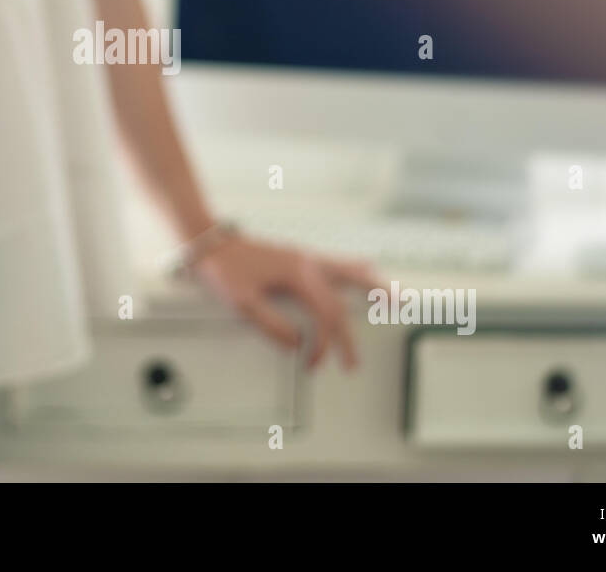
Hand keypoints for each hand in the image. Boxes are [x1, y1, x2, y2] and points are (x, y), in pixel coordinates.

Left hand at [191, 232, 380, 370]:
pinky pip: (335, 264)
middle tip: (353, 363)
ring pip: (348, 274)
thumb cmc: (223, 269)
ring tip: (396, 297)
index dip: (322, 345)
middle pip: (340, 302)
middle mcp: (307, 264)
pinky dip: (353, 269)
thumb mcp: (242, 303)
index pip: (324, 316)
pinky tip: (364, 266)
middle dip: (347, 336)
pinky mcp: (297, 257)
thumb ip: (272, 326)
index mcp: (299, 275)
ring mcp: (304, 258)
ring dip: (372, 288)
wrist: (209, 242)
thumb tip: (297, 345)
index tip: (311, 364)